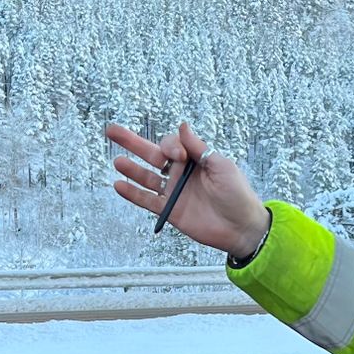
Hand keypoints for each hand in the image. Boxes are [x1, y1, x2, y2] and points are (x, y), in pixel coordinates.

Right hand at [104, 121, 269, 258]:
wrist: (241, 228)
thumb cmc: (237, 195)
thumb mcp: (222, 166)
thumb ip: (199, 148)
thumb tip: (182, 126)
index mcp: (194, 160)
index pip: (172, 144)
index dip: (170, 146)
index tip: (179, 156)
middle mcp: (181, 173)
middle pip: (152, 155)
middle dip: (132, 142)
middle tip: (112, 130)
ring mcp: (174, 192)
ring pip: (146, 177)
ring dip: (132, 169)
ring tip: (117, 161)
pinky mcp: (170, 210)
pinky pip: (147, 200)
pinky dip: (133, 194)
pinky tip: (119, 185)